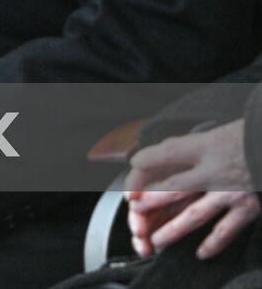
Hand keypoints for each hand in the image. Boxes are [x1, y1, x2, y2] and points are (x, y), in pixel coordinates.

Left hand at [126, 120, 258, 259]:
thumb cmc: (251, 136)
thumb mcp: (219, 131)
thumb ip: (195, 144)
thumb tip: (167, 151)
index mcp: (206, 146)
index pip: (168, 153)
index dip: (148, 160)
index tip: (135, 165)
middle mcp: (215, 171)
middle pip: (174, 188)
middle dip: (151, 201)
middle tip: (134, 209)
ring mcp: (230, 192)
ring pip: (194, 215)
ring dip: (173, 229)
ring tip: (156, 241)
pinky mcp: (248, 208)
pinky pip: (226, 230)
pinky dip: (213, 243)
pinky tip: (201, 253)